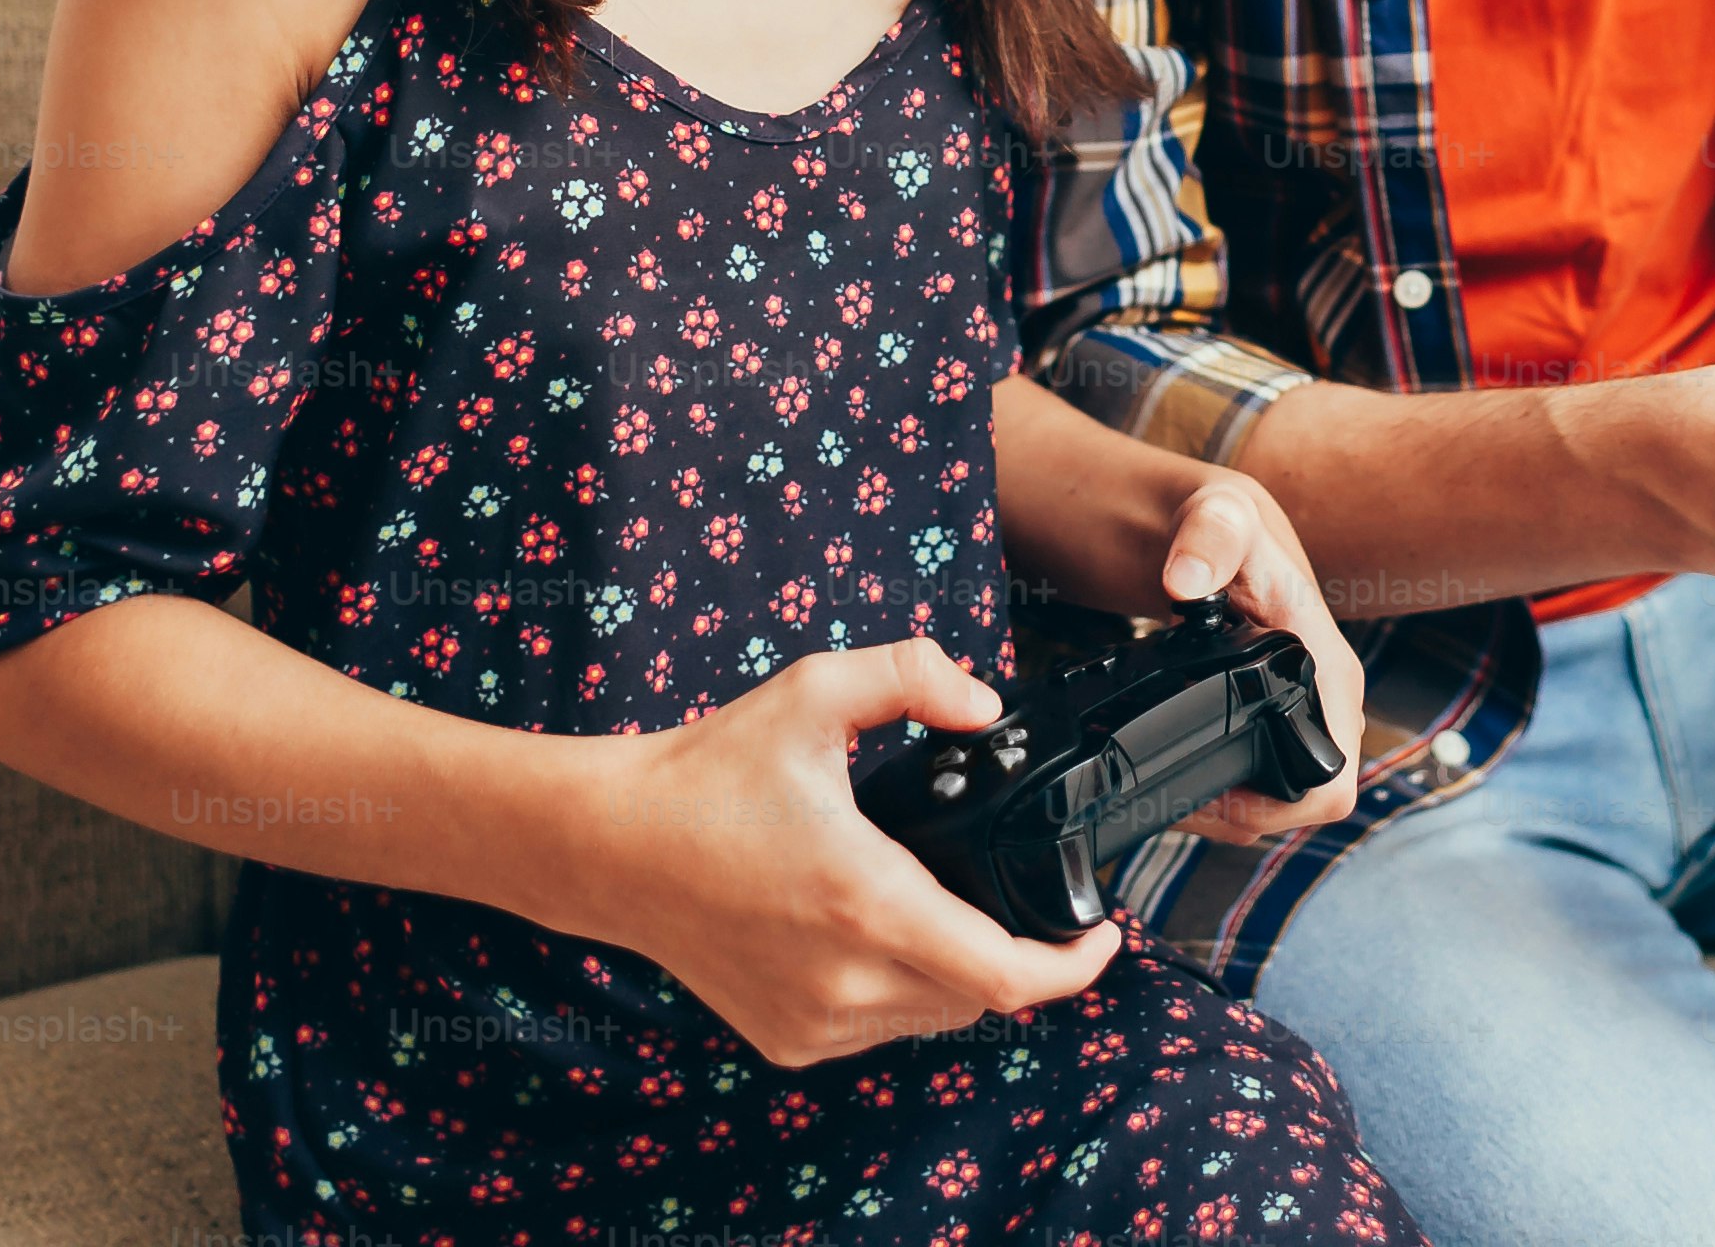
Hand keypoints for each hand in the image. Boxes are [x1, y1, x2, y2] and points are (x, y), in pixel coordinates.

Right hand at [569, 636, 1114, 1065]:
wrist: (608, 847)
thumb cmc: (707, 771)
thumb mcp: (813, 690)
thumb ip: (913, 674)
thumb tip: (985, 704)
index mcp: (868, 902)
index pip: (1007, 976)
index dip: (1075, 968)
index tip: (1105, 934)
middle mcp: (847, 978)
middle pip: (982, 995)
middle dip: (1020, 950)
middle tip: (1025, 894)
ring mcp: (816, 1021)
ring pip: (935, 1016)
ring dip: (961, 970)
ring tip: (950, 901)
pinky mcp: (789, 1039)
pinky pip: (882, 1026)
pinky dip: (905, 988)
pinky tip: (885, 931)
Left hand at [1146, 470, 1364, 838]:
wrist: (1212, 527)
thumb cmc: (1224, 524)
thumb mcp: (1218, 516)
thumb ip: (1208, 539)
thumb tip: (1185, 583)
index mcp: (1329, 670)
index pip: (1333, 779)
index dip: (1281, 806)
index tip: (1219, 794)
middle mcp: (1327, 701)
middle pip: (1305, 804)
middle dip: (1243, 817)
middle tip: (1177, 801)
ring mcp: (1303, 714)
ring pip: (1281, 801)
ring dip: (1229, 812)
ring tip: (1171, 795)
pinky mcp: (1277, 720)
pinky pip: (1263, 781)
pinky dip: (1223, 792)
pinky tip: (1179, 778)